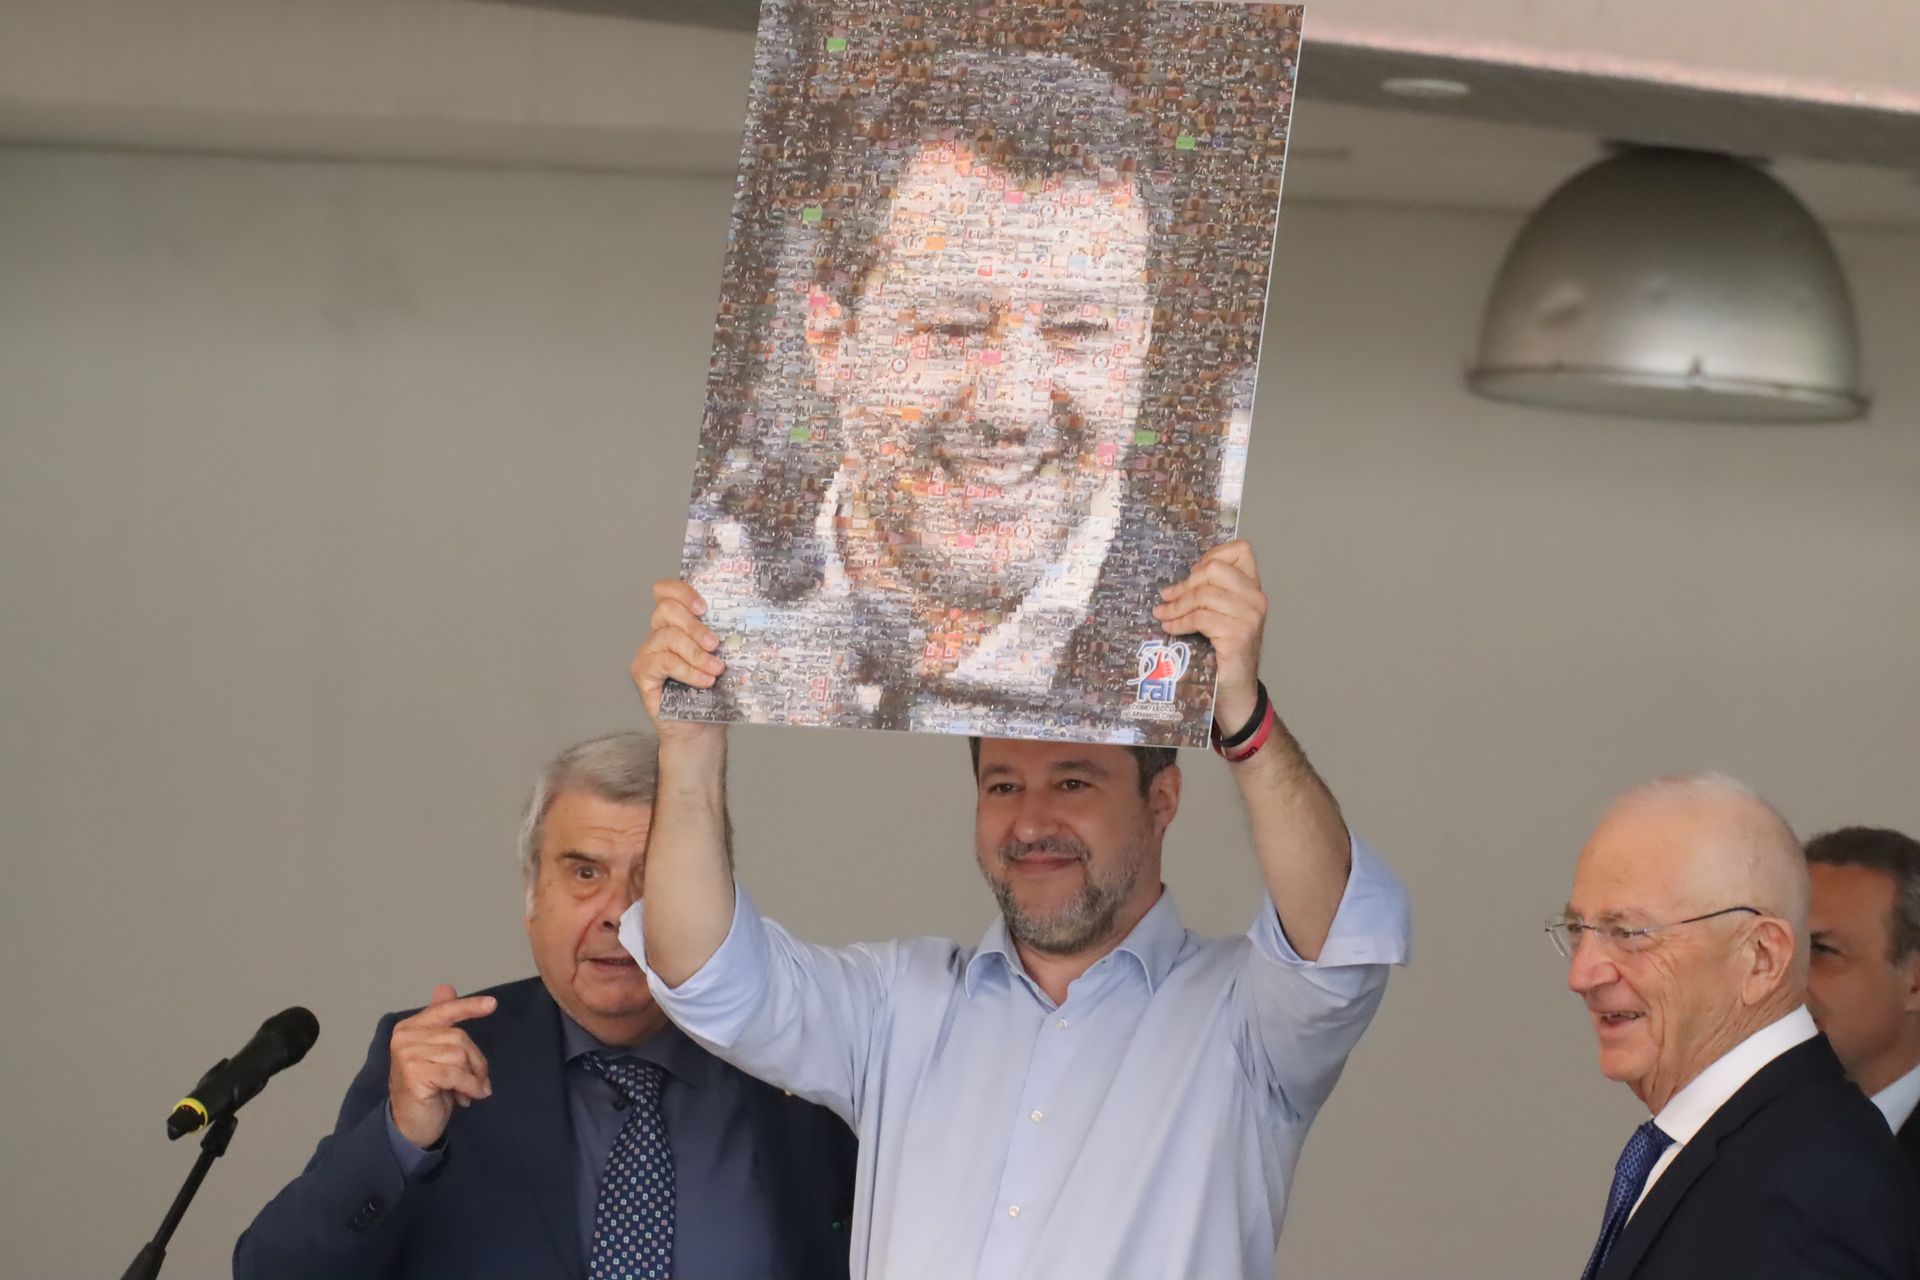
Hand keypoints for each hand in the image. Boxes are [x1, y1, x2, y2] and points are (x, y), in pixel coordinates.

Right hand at [387, 984, 495, 1150]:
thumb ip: (441, 1022)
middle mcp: (404, 1037)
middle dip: (475, 1061)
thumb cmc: (427, 1088)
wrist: (409, 1125)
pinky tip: (469, 1098)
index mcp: (409, 1027)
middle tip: (478, 1081)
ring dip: (472, 1077)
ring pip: (459, 1055)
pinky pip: (456, 1074)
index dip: (470, 1006)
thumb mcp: (437, 1054)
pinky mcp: (414, 1074)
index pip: (444, 1011)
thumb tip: (446, 988)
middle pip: (459, 1037)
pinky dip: (469, 1086)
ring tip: (469, 1091)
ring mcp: (407, 1055)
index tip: (493, 1005)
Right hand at [632, 580, 728, 745]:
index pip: (666, 591)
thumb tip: (746, 620)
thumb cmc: (712, 691)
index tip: (704, 606)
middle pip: (666, 609)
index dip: (682, 591)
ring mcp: (648, 652)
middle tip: (716, 644)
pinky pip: (664, 662)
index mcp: (676, 622)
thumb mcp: (722, 656)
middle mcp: (658, 633)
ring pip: (668, 637)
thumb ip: (723, 635)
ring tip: (716, 669)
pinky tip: (704, 680)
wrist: (701, 728)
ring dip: (696, 653)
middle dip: (695, 626)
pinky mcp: (643, 672)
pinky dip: (688, 670)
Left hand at [1152, 539, 1267, 733]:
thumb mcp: (1219, 616)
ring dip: (1177, 605)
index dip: (1211, 556)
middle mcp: (1256, 599)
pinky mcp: (1238, 635)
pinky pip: (1200, 617)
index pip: (1240, 549)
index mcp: (1253, 589)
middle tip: (1168, 598)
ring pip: (1203, 594)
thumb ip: (1208, 595)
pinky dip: (1180, 622)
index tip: (1192, 575)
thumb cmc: (1223, 653)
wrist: (1235, 692)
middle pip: (1214, 569)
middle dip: (1186, 583)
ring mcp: (1249, 617)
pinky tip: (1171, 629)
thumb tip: (1172, 585)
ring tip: (1163, 615)